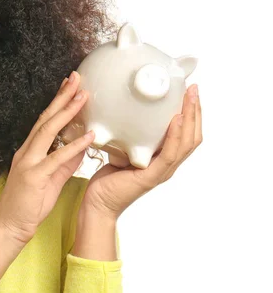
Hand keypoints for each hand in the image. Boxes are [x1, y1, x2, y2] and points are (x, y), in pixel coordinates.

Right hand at [0, 71, 94, 244]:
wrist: (11, 226)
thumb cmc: (30, 204)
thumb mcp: (53, 178)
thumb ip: (66, 161)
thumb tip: (82, 145)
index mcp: (30, 151)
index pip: (45, 121)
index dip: (58, 102)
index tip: (71, 85)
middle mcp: (27, 152)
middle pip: (46, 119)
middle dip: (62, 97)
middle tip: (76, 78)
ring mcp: (28, 163)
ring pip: (48, 131)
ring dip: (67, 112)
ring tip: (83, 96)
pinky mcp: (34, 177)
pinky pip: (56, 158)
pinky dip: (73, 146)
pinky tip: (88, 135)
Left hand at [80, 84, 202, 219]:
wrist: (98, 203)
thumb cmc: (108, 179)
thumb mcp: (123, 151)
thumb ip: (131, 137)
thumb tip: (125, 112)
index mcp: (164, 159)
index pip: (187, 134)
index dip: (192, 114)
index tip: (190, 92)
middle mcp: (168, 166)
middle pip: (193, 137)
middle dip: (196, 111)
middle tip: (193, 89)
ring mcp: (162, 172)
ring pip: (186, 143)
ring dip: (190, 118)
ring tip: (189, 98)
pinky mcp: (152, 177)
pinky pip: (169, 155)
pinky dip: (175, 136)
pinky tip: (176, 120)